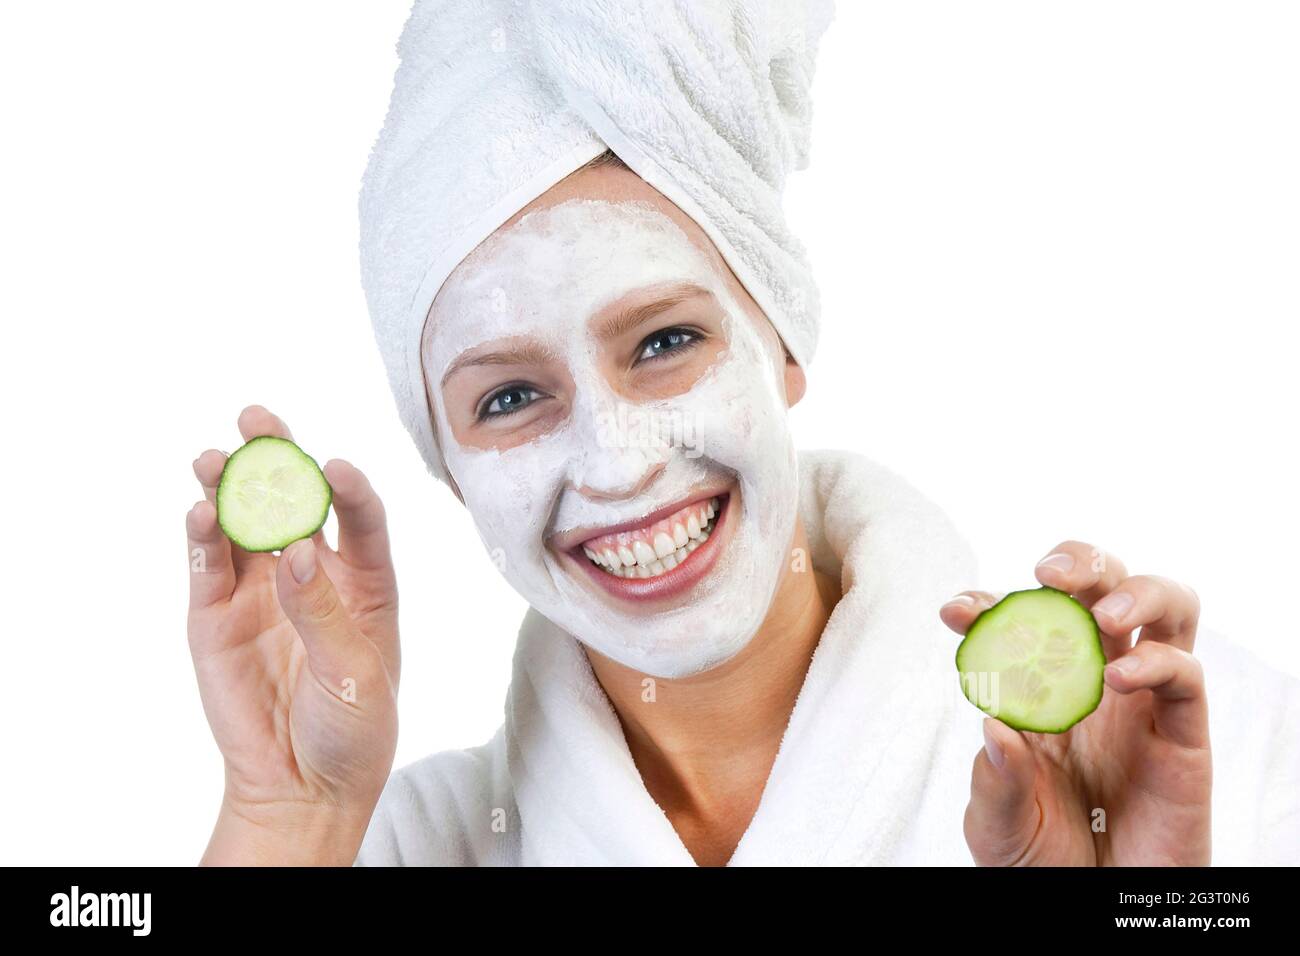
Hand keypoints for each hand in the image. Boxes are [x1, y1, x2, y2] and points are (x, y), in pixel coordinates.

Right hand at [186, 406, 398, 864]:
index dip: (350, 490)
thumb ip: (324, 612)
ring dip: (228, 486)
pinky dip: (201, 535)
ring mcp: (262, 589)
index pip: (361, 520)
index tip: (336, 467)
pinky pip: (208, 564)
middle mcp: (314, 572)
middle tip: (258, 417)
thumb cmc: (352, 729)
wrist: (303, 784)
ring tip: (214, 456)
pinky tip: (199, 510)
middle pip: (296, 501)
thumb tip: (297, 549)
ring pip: (243, 523)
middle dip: (278, 456)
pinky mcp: (217, 613)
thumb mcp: (354, 675)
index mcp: (366, 583)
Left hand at [940, 540, 1210, 865]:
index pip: (1017, 626)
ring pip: (1164, 607)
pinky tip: (1119, 677)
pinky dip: (1158, 661)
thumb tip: (993, 729)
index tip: (956, 611)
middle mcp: (1091, 680)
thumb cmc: (1043, 861)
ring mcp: (1141, 701)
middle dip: (1077, 561)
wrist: (1097, 910)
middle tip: (1047, 574)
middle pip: (1101, 589)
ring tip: (1104, 610)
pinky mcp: (1183, 734)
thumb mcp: (1000, 829)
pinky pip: (1186, 675)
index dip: (987, 608)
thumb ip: (996, 785)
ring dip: (1134, 589)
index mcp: (1036, 690)